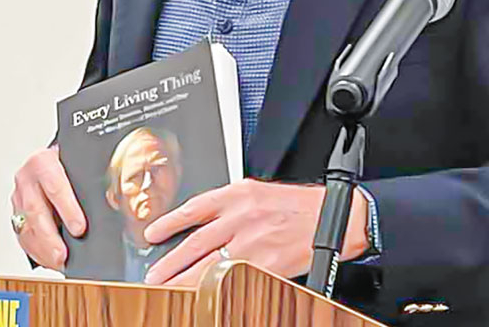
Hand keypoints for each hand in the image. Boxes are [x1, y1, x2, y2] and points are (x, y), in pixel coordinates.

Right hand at [9, 146, 85, 269]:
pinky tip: (49, 260)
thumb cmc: (68, 164)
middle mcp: (27, 179)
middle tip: (62, 255)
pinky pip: (23, 236)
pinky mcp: (17, 214)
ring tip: (58, 262)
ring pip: (26, 226)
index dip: (67, 209)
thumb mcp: (79, 165)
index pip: (54, 186)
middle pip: (35, 210)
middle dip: (50, 237)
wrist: (52, 160)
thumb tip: (114, 203)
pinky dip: (36, 251)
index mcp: (43, 162)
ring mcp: (19, 197)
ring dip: (42, 249)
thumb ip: (92, 182)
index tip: (79, 229)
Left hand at [142, 179, 367, 285]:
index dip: (169, 222)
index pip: (194, 209)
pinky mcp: (268, 265)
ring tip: (167, 287)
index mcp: (239, 195)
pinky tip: (205, 295)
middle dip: (171, 262)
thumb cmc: (299, 206)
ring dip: (185, 279)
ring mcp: (254, 243)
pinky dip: (217, 287)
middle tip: (152, 275)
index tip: (151, 234)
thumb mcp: (259, 192)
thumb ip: (230, 205)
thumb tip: (201, 221)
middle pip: (196, 244)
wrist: (337, 217)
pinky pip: (235, 278)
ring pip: (210, 265)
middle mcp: (242, 217)